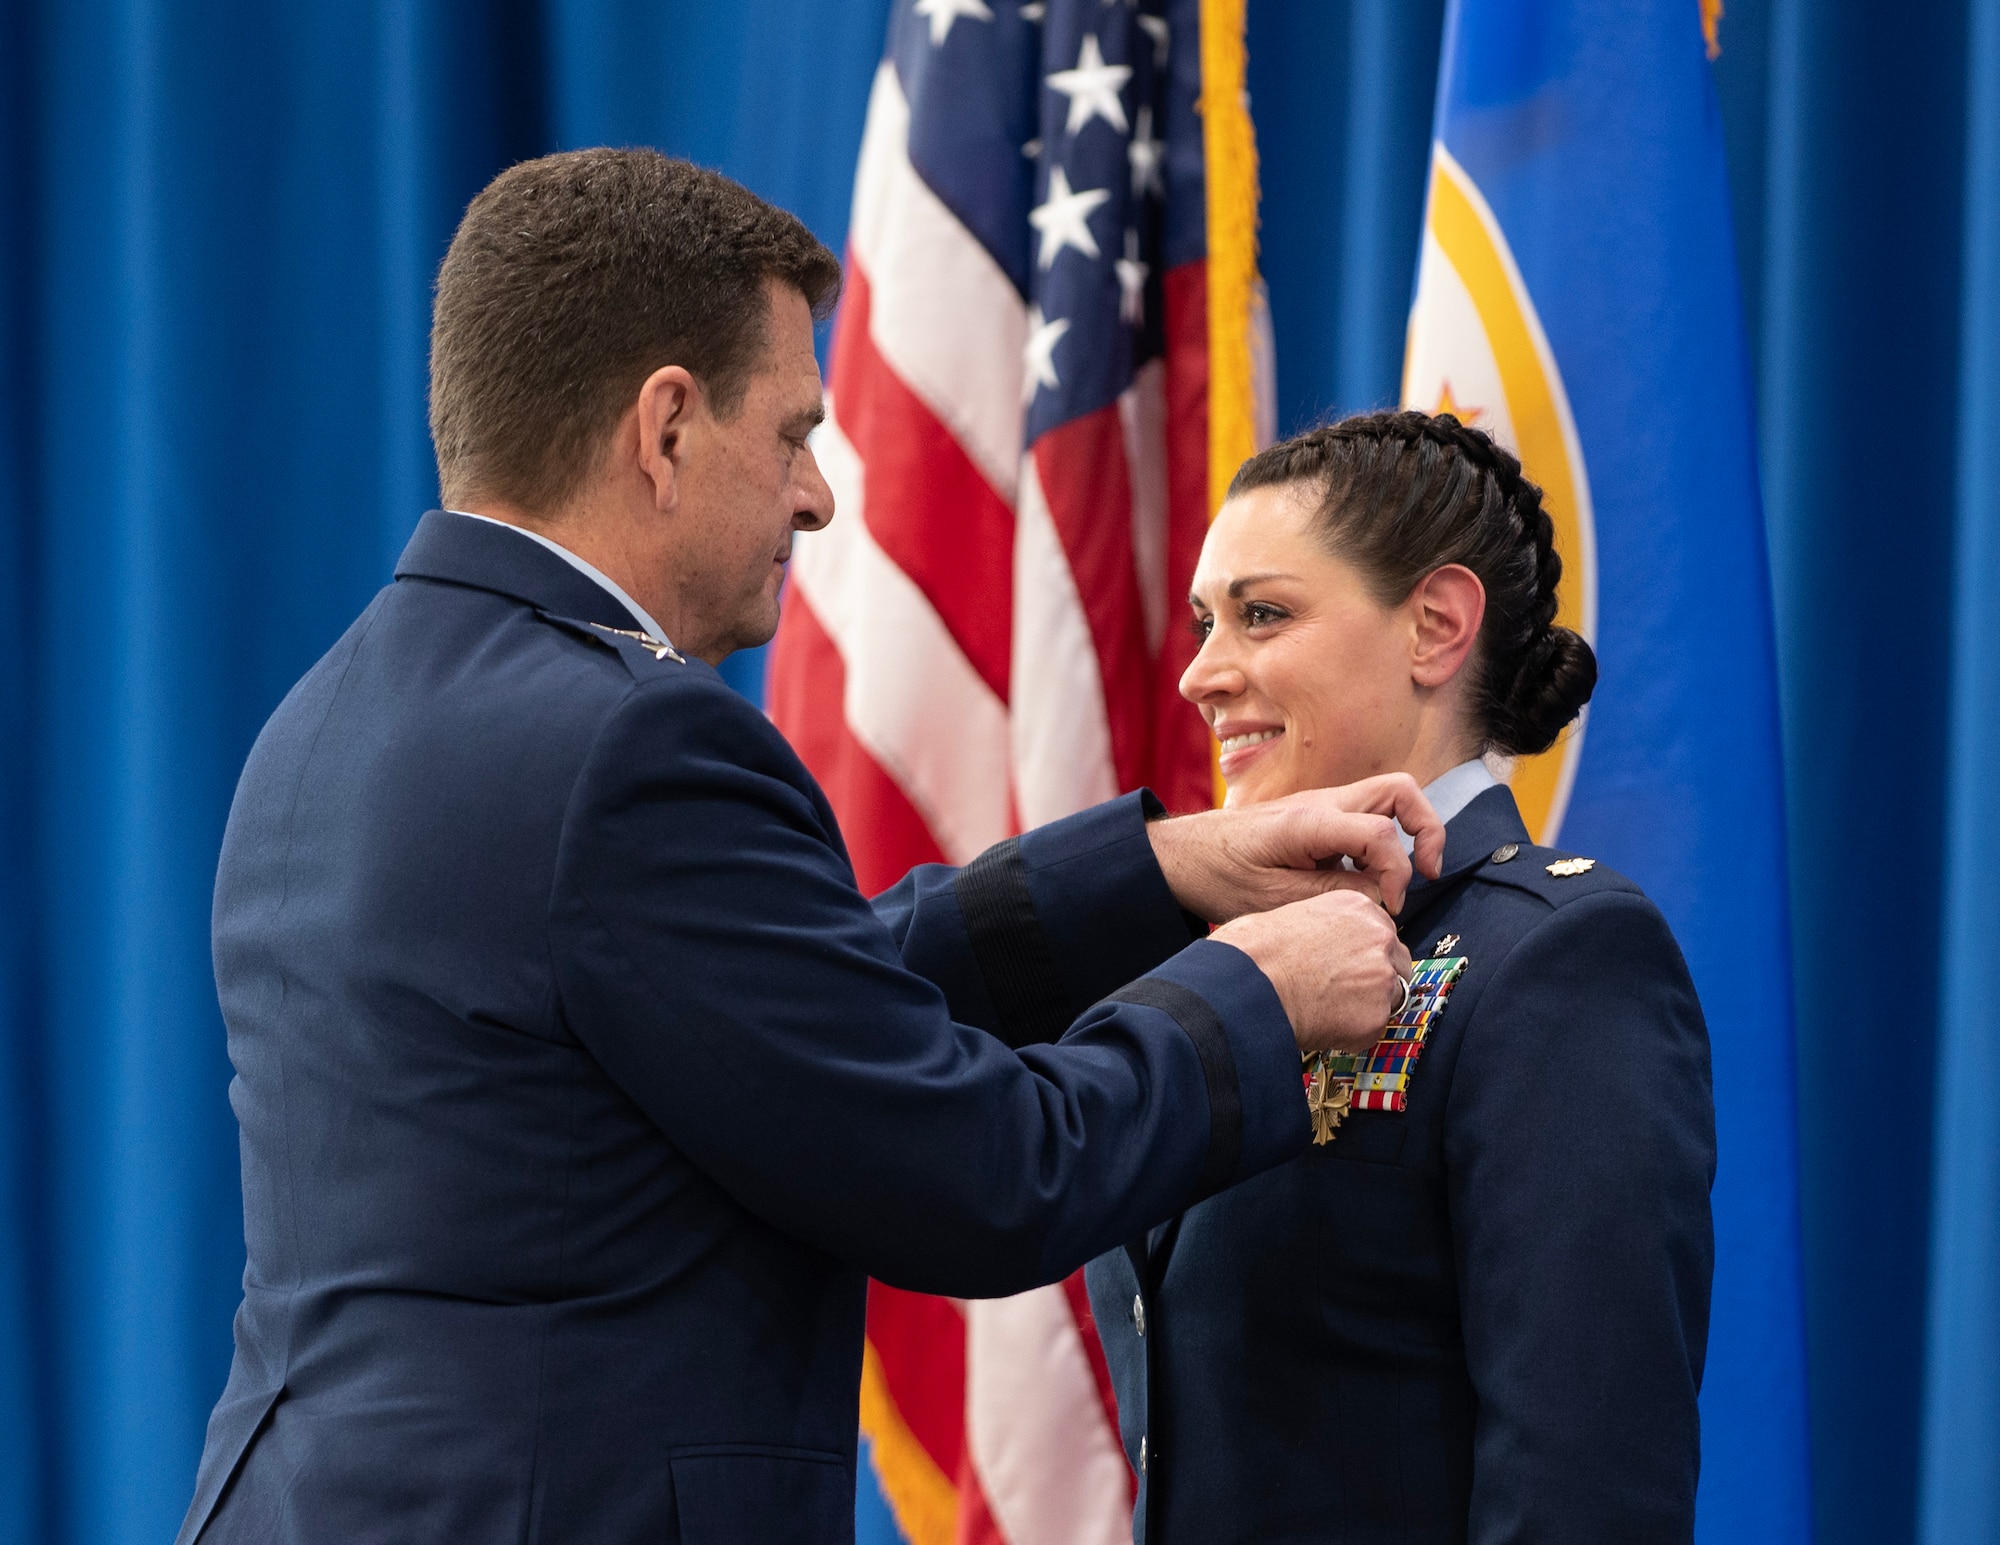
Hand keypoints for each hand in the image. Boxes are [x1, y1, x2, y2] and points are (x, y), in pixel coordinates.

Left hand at [1147, 774, 1444, 920]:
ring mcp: (1321, 805)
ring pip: (1387, 799)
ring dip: (1405, 835)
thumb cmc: (1219, 877)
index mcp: (1309, 821)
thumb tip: (1385, 895)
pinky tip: (1363, 881)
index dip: (1399, 873)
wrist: (1182, 856)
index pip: (1381, 832)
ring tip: (1396, 881)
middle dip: (1427, 828)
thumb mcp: (1276, 900)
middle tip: (1428, 873)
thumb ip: (1336, 894)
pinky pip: (1366, 817)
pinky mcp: (1317, 817)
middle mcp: (1322, 802)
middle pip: (1400, 790)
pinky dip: (1379, 845)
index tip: (1391, 906)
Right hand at [1212, 890, 1413, 1055]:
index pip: (1382, 934)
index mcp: (1358, 907)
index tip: (1350, 966)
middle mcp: (1379, 938)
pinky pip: (1372, 1028)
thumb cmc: (1255, 950)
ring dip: (1365, 1006)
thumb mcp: (1295, 915)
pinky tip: (1323, 1024)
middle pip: (1396, 964)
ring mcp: (1382, 978)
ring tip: (1326, 1009)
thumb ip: (1328, 928)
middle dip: (1374, 979)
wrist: (1248, 983)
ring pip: (1389, 998)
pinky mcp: (1375, 1016)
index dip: (1365, 954)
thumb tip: (1330, 946)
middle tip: (1341, 991)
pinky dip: (1352, 1032)